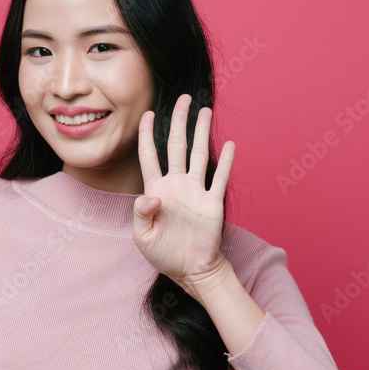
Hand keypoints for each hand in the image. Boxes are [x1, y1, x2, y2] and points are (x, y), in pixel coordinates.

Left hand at [132, 93, 235, 295]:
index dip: (146, 134)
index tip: (146, 114)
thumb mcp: (142, 236)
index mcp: (156, 190)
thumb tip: (152, 196)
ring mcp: (195, 191)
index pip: (149, 155)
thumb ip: (141, 214)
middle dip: (179, 121)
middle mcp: (176, 184)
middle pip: (176, 145)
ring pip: (198, 154)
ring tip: (205, 110)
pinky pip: (219, 178)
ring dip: (201, 132)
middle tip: (183, 99)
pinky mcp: (212, 202)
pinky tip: (228, 144)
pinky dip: (224, 161)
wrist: (190, 270)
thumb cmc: (163, 254)